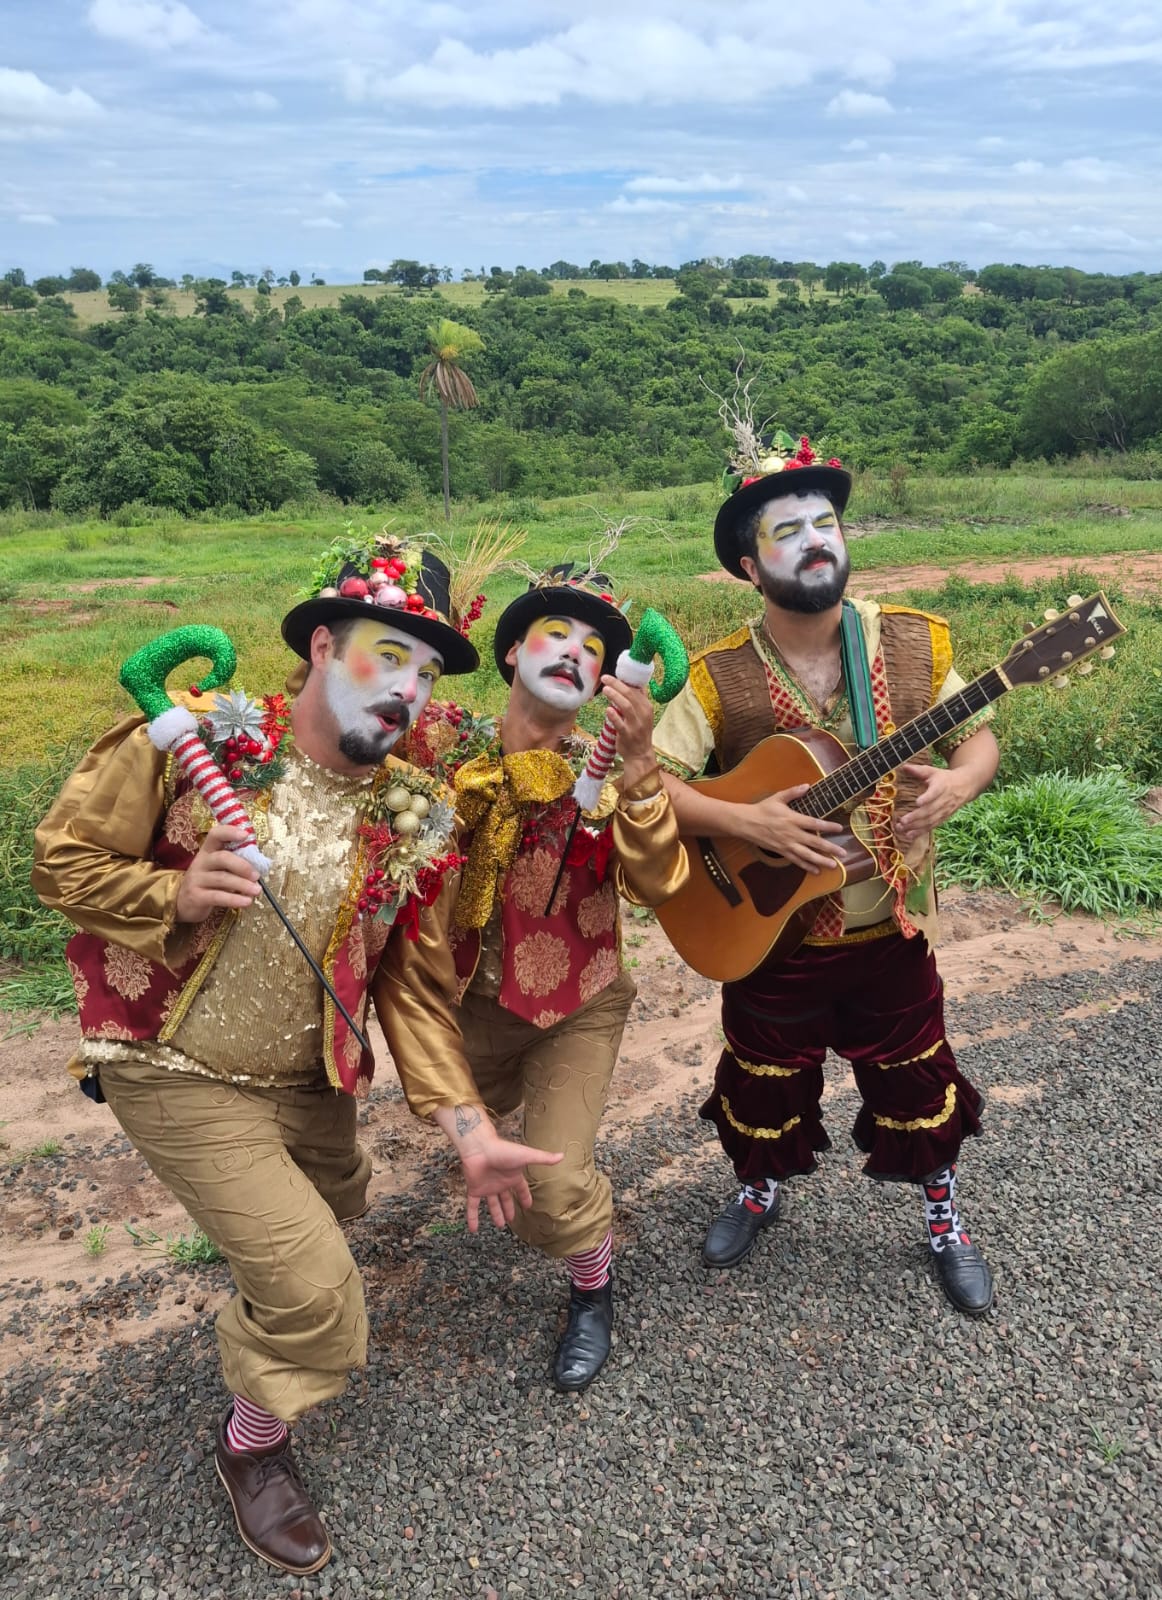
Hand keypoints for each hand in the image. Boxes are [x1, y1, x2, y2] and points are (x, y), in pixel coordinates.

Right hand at [174, 823, 261, 922]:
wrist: (183, 903)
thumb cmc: (208, 882)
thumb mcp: (218, 869)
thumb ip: (234, 864)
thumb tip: (260, 865)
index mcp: (208, 851)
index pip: (215, 835)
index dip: (230, 832)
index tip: (246, 835)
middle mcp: (201, 862)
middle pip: (222, 858)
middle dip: (242, 865)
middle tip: (257, 875)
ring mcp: (196, 879)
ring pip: (222, 878)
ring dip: (242, 884)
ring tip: (257, 890)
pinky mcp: (196, 896)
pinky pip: (217, 897)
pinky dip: (234, 899)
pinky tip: (247, 902)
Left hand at [440, 1105, 562, 1231]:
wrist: (480, 1148)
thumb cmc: (503, 1150)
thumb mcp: (526, 1156)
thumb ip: (543, 1158)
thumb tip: (562, 1156)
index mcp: (512, 1176)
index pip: (521, 1189)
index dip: (524, 1197)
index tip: (528, 1205)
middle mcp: (500, 1183)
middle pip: (505, 1199)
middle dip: (509, 1209)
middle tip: (512, 1220)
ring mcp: (487, 1186)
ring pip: (492, 1204)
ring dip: (496, 1214)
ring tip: (500, 1225)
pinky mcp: (474, 1189)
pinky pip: (473, 1206)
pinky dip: (472, 1218)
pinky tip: (473, 1229)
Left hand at [600, 675, 656, 788]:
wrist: (640, 754)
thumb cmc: (638, 732)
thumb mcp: (642, 714)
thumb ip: (636, 700)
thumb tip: (628, 684)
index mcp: (646, 707)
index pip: (636, 690)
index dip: (623, 681)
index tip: (612, 676)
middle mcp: (643, 714)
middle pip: (630, 695)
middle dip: (617, 685)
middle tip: (605, 678)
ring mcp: (636, 725)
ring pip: (626, 706)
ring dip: (615, 696)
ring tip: (605, 689)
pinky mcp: (627, 735)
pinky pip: (620, 724)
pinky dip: (614, 716)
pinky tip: (607, 709)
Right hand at [742, 785, 845, 874]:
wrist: (746, 823)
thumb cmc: (763, 809)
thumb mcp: (778, 797)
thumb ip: (793, 792)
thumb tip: (807, 786)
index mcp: (792, 819)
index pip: (814, 824)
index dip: (828, 826)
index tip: (839, 828)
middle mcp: (792, 833)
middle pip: (814, 842)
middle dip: (830, 848)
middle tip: (843, 853)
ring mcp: (787, 844)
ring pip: (807, 855)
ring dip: (821, 860)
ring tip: (833, 865)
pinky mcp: (781, 851)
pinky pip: (796, 860)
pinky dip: (806, 866)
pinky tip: (816, 870)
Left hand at [894, 764, 973, 841]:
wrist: (964, 786)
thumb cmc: (945, 778)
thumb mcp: (933, 771)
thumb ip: (919, 770)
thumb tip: (904, 767)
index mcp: (942, 786)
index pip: (935, 792)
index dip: (927, 798)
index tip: (918, 802)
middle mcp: (944, 800)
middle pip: (930, 810)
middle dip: (916, 817)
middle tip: (903, 821)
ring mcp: (944, 811)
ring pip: (930, 821)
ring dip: (916, 826)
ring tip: (902, 828)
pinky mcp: (942, 818)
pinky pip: (931, 827)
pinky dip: (920, 832)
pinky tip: (909, 836)